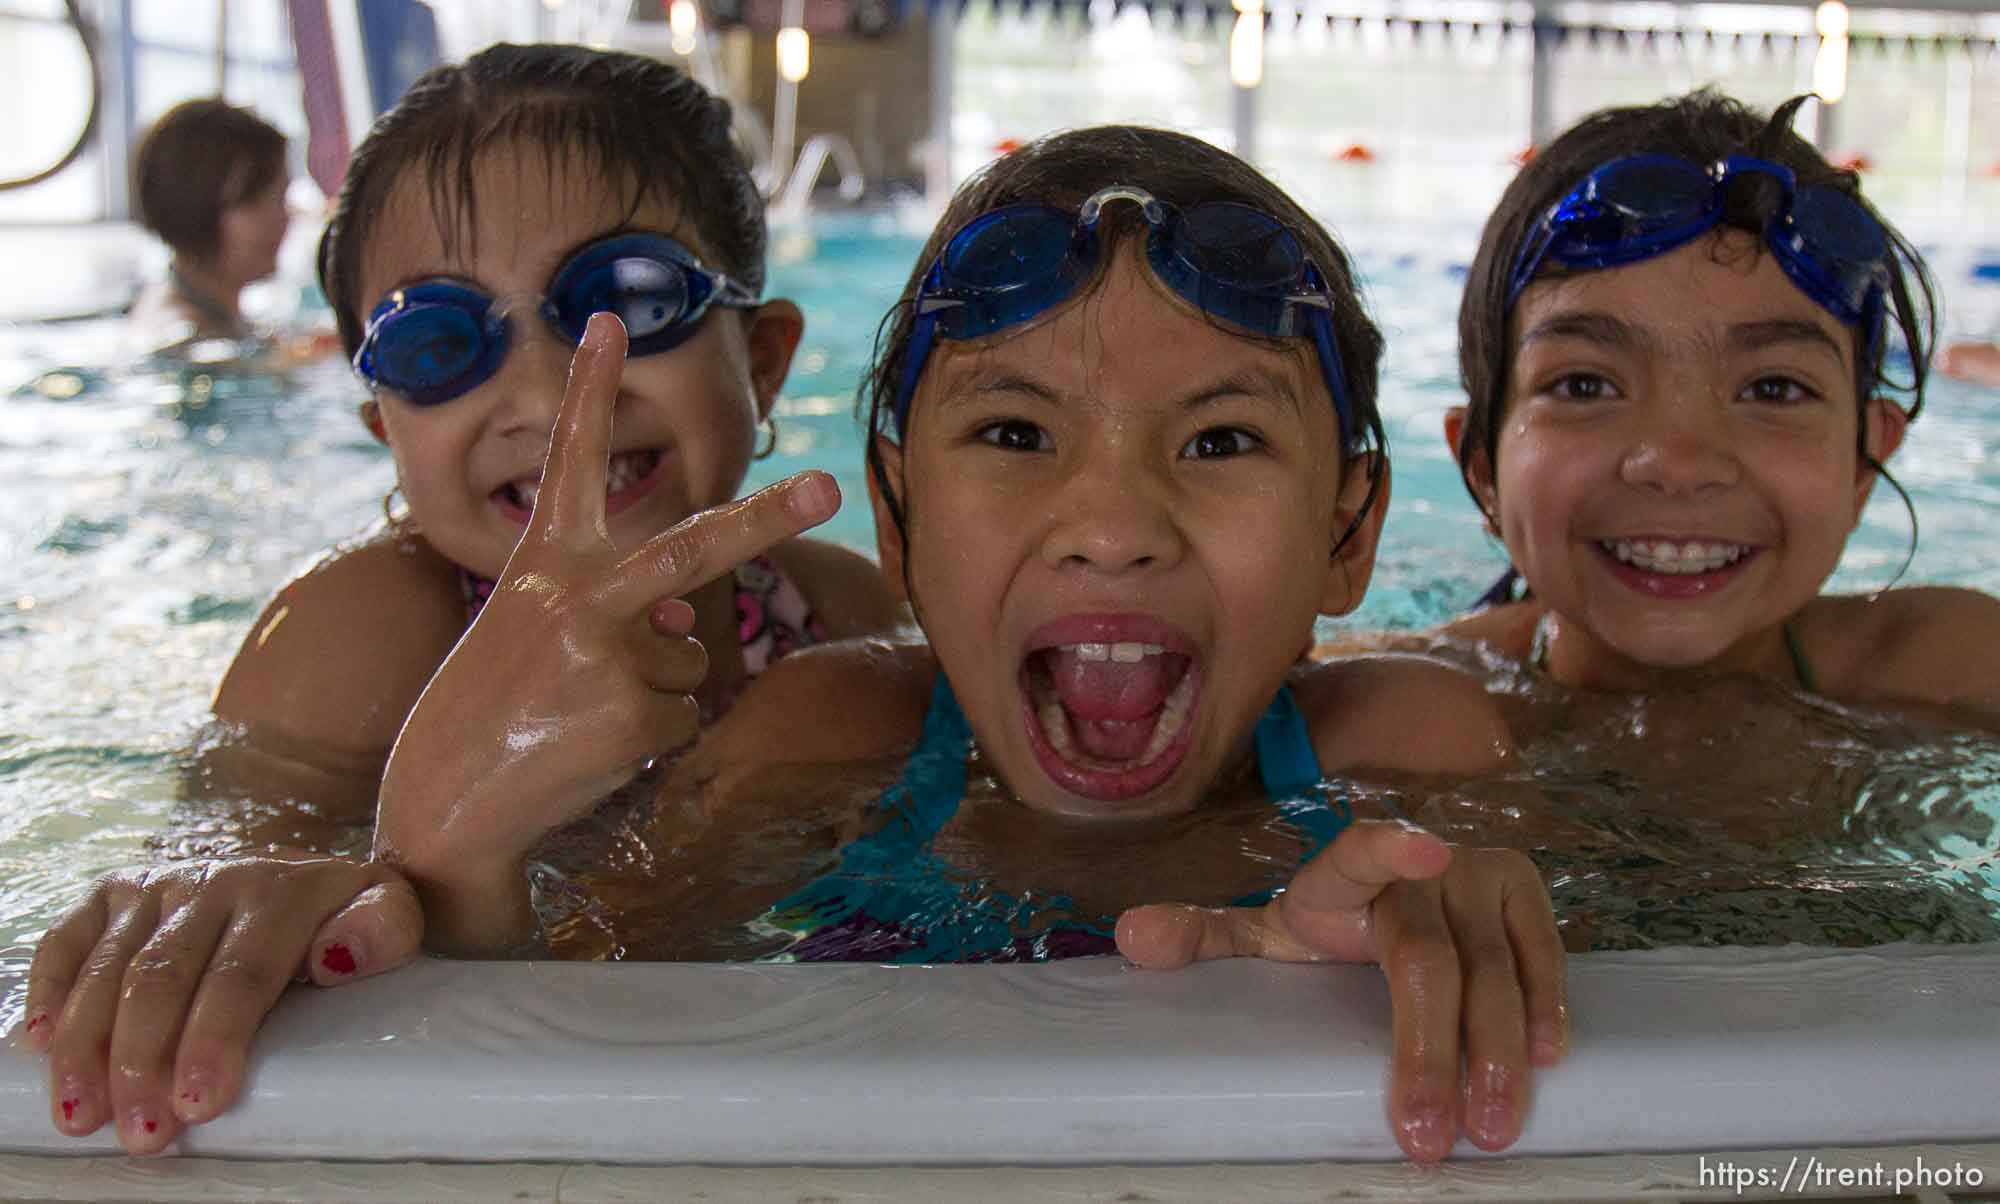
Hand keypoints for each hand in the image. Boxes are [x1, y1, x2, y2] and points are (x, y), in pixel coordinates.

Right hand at [18, 857, 420, 1155]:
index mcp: (277, 892)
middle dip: (144, 1061)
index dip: (215, 1038)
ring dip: (87, 1045)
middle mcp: (209, 883)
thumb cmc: (347, 913)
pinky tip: (39, 1044)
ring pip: (107, 969)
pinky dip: (47, 990)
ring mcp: (155, 887)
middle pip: (161, 978)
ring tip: (84, 1115)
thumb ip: (383, 928)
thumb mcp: (389, 910)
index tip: (201, 1103)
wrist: (310, 866)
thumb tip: (336, 958)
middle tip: (142, 1131)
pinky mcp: (114, 894)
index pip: (240, 972)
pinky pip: (67, 940)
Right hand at [376, 313, 838, 950]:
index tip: (610, 317)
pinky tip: (589, 748)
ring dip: (654, 690)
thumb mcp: (540, 633)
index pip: (569, 460)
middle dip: (769, 517)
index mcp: (543, 561)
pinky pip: (682, 717)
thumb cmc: (495, 705)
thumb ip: (614, 608)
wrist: (445, 802)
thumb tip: (689, 625)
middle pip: (692, 547)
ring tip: (578, 712)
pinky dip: (649, 739)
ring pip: (688, 659)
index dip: (590, 388)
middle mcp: (576, 594)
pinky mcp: (631, 713)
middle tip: (826, 484)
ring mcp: (607, 654)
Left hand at [1115, 821, 1566, 1161]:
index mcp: (1343, 875)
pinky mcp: (1523, 890)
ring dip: (1497, 1054)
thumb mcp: (1270, 929)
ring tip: (1490, 1125)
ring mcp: (1478, 875)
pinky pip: (1542, 955)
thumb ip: (1205, 937)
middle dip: (1431, 1053)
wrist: (1408, 871)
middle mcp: (1420, 869)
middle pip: (1428, 963)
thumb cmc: (1330, 920)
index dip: (1390, 848)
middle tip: (1432, 1135)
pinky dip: (1546, 1006)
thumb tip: (1130, 938)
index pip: (1361, 853)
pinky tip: (1547, 1058)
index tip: (1424, 848)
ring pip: (1494, 972)